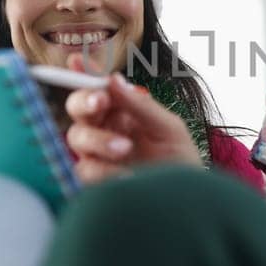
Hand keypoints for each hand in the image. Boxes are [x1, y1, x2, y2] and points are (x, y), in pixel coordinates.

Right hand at [62, 58, 201, 183]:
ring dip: (98, 139)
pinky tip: (126, 176)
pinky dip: (103, 170)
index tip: (77, 61)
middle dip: (84, 101)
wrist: (188, 204)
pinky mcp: (94, 184)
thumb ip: (141, 105)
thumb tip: (113, 79)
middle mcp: (104, 130)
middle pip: (77, 109)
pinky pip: (84, 170)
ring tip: (126, 148)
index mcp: (121, 111)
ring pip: (77, 139)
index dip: (83, 73)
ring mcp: (97, 157)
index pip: (97, 88)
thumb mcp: (169, 129)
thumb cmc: (180, 163)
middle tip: (101, 101)